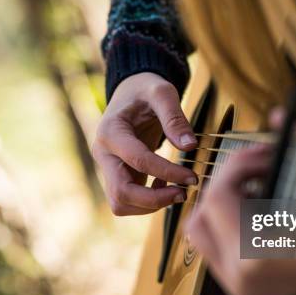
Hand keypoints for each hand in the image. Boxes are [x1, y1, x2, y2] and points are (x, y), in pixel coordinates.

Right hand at [93, 73, 197, 214]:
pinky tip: (165, 186)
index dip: (167, 172)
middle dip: (154, 200)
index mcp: (110, 131)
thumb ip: (175, 117)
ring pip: (120, 204)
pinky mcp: (117, 177)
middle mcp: (103, 153)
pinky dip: (148, 202)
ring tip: (175, 190)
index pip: (138, 160)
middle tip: (183, 193)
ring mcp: (108, 168)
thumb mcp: (162, 92)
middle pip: (121, 193)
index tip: (192, 177)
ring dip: (150, 205)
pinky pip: (128, 202)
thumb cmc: (146, 89)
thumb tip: (190, 147)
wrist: (131, 92)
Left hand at [184, 112, 295, 294]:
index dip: (238, 166)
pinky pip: (212, 246)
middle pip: (205, 210)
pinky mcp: (236, 288)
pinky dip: (226, 225)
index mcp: (259, 255)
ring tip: (256, 193)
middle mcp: (240, 276)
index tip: (264, 154)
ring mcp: (235, 285)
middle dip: (229, 182)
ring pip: (201, 229)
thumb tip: (278, 117)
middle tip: (259, 169)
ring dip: (222, 204)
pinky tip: (254, 215)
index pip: (220, 196)